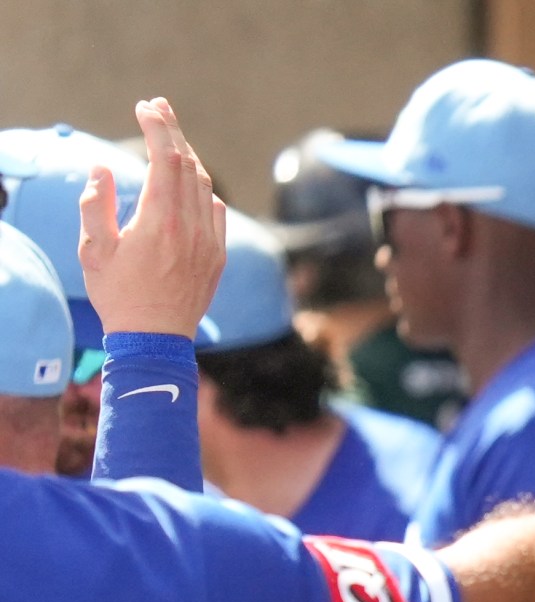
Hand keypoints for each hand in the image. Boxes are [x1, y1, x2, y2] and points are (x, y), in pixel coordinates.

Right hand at [79, 98, 225, 337]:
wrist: (155, 339)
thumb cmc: (118, 295)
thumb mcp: (93, 249)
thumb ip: (94, 205)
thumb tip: (101, 170)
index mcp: (160, 221)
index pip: (165, 159)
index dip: (157, 127)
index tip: (144, 107)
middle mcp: (192, 227)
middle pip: (188, 164)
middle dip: (173, 130)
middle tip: (157, 105)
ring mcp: (210, 241)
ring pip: (204, 185)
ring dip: (187, 156)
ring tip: (169, 136)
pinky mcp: (218, 255)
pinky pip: (215, 210)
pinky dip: (202, 188)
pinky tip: (189, 181)